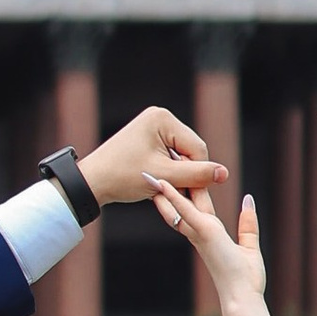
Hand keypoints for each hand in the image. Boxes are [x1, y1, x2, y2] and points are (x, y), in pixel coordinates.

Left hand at [79, 106, 226, 213]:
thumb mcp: (163, 178)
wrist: (91, 181)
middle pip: (190, 151)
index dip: (199, 174)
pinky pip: (168, 156)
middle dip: (187, 174)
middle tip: (182, 199)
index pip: (197, 148)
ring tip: (166, 193)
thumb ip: (196, 175)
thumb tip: (225, 173)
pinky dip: (167, 173)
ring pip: (180, 156)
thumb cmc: (122, 177)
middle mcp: (159, 117)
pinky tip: (158, 186)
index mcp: (163, 118)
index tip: (195, 197)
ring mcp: (153, 126)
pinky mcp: (147, 138)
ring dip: (177, 176)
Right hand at [150, 178, 267, 314]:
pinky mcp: (204, 232)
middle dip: (171, 187)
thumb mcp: (250, 245)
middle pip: (181, 205)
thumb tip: (247, 200)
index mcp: (210, 235)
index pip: (194, 209)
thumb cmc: (247, 279)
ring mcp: (200, 232)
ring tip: (150, 172)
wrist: (242, 296)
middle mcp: (200, 233)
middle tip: (159, 169)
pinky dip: (174, 196)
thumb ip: (247, 224)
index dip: (186, 192)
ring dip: (164, 188)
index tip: (180, 176)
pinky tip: (163, 183)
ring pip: (178, 206)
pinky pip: (186, 210)